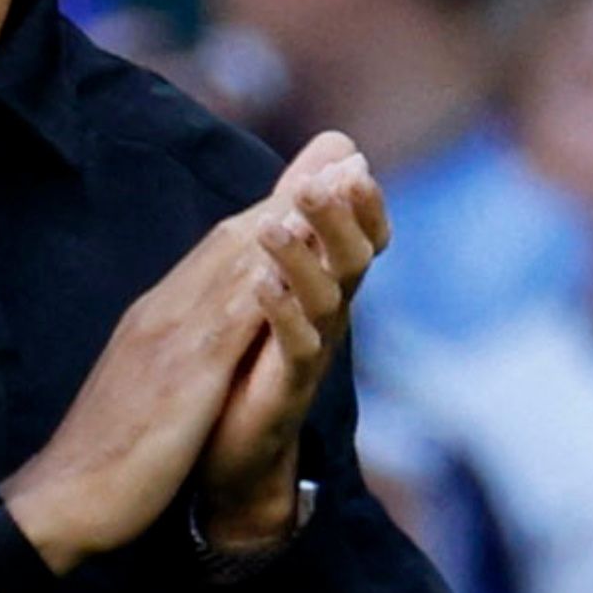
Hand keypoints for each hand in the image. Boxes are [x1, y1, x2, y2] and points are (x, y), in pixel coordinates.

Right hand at [0, 184, 337, 574]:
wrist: (61, 499)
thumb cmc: (105, 451)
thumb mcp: (147, 384)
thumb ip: (178, 349)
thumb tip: (208, 331)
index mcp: (158, 315)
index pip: (222, 251)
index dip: (273, 209)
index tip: (317, 176)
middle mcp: (164, 312)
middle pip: (235, 239)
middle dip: (294, 194)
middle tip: (345, 151)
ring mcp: (170, 339)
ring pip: (237, 265)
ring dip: (294, 219)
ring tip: (340, 183)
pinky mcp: (181, 376)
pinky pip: (230, 322)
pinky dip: (268, 283)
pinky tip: (303, 259)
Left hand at [194, 133, 389, 544]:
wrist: (229, 449)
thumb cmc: (254, 351)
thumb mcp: (276, 271)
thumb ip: (301, 211)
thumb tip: (339, 143)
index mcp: (323, 283)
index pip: (360, 235)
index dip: (364, 203)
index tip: (354, 161)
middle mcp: (327, 314)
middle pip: (351, 258)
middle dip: (337, 218)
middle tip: (316, 183)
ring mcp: (310, 352)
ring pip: (326, 300)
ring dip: (302, 260)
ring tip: (274, 226)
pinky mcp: (285, 389)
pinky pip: (295, 349)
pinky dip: (281, 314)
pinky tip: (261, 286)